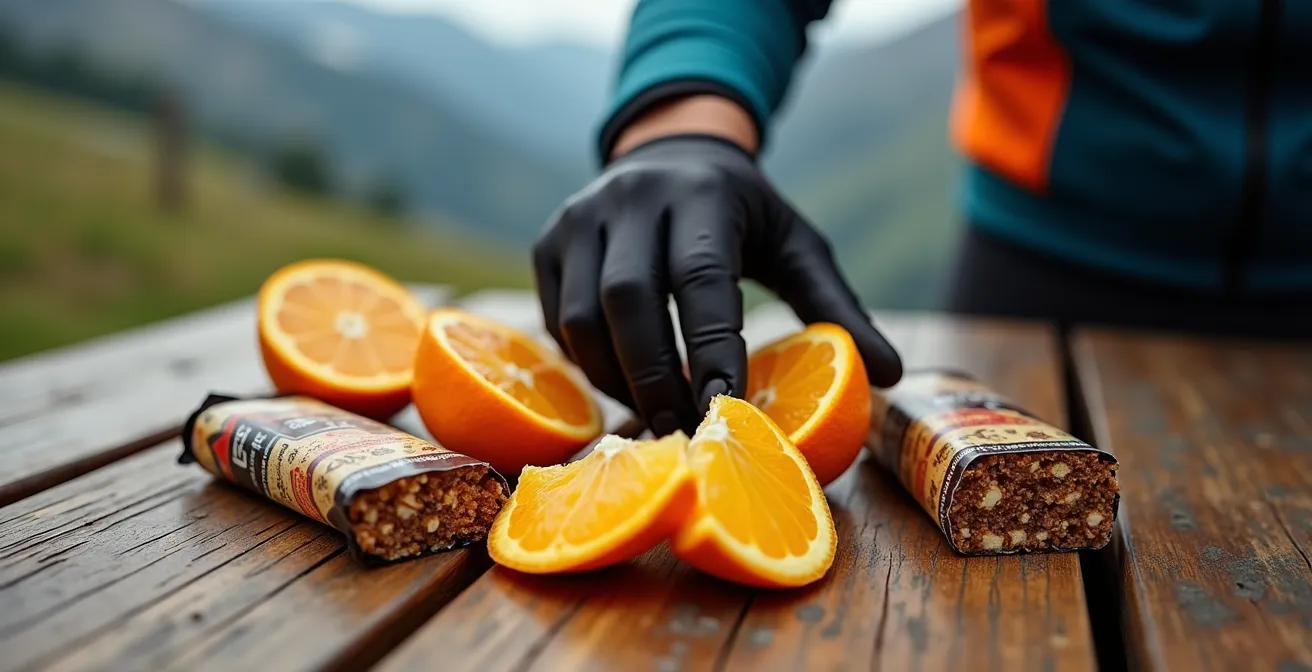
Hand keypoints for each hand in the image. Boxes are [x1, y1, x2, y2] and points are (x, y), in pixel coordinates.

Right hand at [533, 134, 902, 436]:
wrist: (671, 153)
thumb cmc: (744, 216)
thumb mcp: (797, 245)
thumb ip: (837, 305)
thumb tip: (892, 374)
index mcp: (703, 195)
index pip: (701, 279)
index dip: (710, 349)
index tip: (724, 410)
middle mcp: (632, 197)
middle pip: (627, 299)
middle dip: (653, 376)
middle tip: (682, 432)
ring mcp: (579, 216)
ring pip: (581, 316)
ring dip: (615, 379)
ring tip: (654, 415)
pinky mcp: (548, 240)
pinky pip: (558, 319)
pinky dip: (588, 364)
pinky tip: (624, 385)